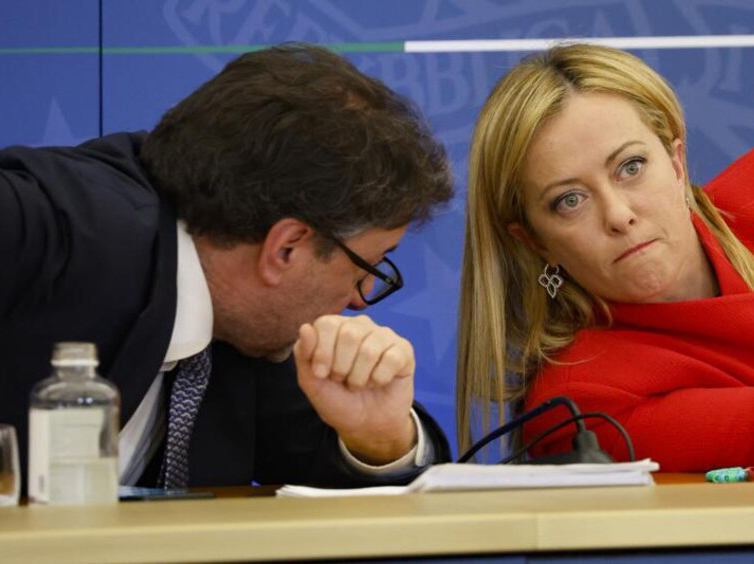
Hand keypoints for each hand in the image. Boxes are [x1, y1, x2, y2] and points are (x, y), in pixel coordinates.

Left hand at [293, 314, 416, 464]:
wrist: (366, 425)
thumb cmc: (337, 399)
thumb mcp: (311, 382)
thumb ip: (304, 354)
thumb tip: (305, 327)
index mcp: (335, 328)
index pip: (327, 324)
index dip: (323, 352)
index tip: (322, 374)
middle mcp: (360, 326)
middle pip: (349, 334)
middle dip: (342, 367)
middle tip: (343, 380)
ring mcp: (383, 336)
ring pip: (370, 349)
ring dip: (360, 377)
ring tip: (359, 384)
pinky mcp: (403, 350)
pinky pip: (391, 358)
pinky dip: (380, 379)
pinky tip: (378, 382)